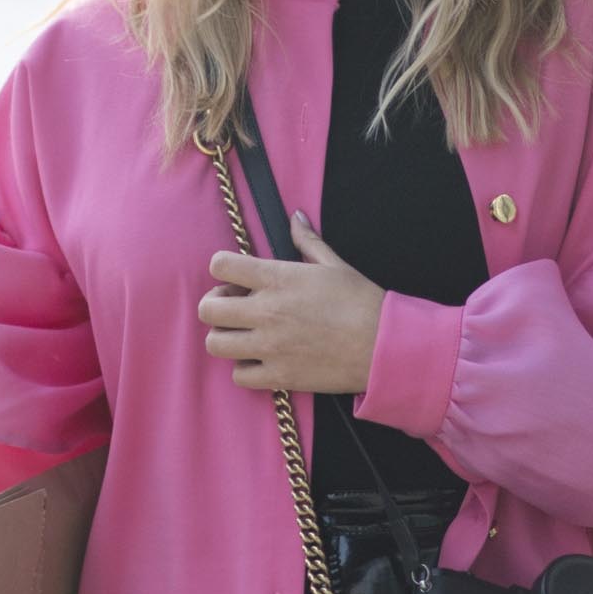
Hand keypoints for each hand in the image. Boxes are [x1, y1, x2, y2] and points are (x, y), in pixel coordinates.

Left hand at [199, 209, 383, 394]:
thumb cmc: (361, 302)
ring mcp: (270, 347)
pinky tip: (262, 360)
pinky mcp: (279, 376)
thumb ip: (307, 241)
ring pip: (216, 344)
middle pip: (208, 309)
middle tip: (235, 309)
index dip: (222, 269)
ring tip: (245, 336)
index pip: (219, 265)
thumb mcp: (334, 264)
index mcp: (278, 278)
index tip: (236, 277)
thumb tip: (296, 217)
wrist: (384, 345)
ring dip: (226, 338)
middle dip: (216, 306)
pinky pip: (238, 376)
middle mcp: (267, 312)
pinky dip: (245, 369)